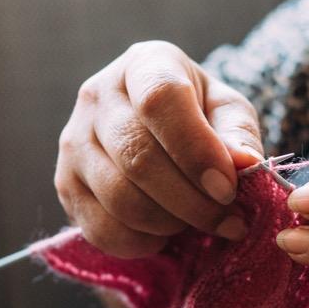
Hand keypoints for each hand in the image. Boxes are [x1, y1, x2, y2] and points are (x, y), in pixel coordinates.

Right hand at [55, 41, 263, 257]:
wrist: (155, 127)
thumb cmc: (198, 113)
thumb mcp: (227, 110)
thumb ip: (237, 133)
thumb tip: (244, 163)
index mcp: (144, 64)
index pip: (159, 101)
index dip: (196, 150)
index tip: (228, 189)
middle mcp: (97, 96)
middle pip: (138, 157)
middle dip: (190, 201)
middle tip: (227, 220)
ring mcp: (73, 141)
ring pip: (119, 197)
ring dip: (168, 223)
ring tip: (196, 223)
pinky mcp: (64, 183)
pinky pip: (99, 228)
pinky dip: (140, 243)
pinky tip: (163, 234)